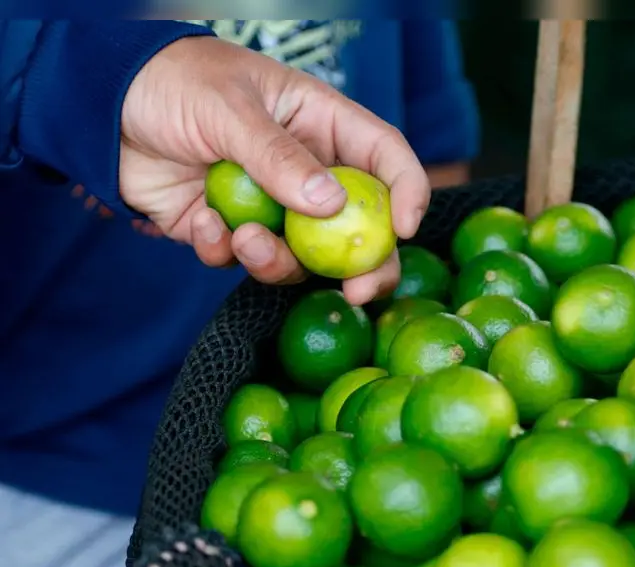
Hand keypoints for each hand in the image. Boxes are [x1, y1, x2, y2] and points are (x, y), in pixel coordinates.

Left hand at [118, 35, 431, 303]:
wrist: (102, 105)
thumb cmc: (176, 81)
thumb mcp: (231, 108)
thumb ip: (279, 157)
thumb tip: (332, 206)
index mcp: (322, 126)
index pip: (385, 158)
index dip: (407, 192)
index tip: (406, 229)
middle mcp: (305, 171)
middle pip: (358, 227)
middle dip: (363, 266)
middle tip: (358, 292)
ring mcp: (269, 206)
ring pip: (299, 256)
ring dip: (276, 261)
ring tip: (244, 240)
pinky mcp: (229, 230)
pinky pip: (239, 258)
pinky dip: (221, 251)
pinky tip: (198, 221)